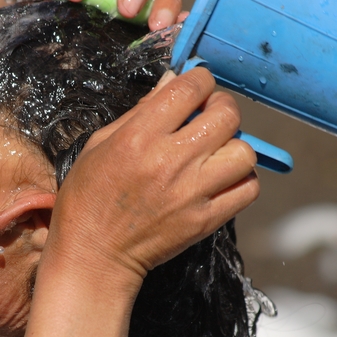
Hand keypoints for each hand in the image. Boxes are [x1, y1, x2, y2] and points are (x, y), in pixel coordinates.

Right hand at [14, 68, 258, 336]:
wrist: (94, 256)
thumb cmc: (88, 198)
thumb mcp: (99, 144)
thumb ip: (140, 111)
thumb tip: (173, 81)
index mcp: (139, 137)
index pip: (189, 88)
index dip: (199, 79)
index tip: (197, 87)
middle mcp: (170, 161)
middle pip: (226, 115)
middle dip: (221, 107)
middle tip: (210, 116)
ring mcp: (192, 193)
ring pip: (244, 152)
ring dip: (234, 146)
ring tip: (216, 152)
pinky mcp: (206, 220)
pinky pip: (247, 189)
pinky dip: (241, 179)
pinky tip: (221, 179)